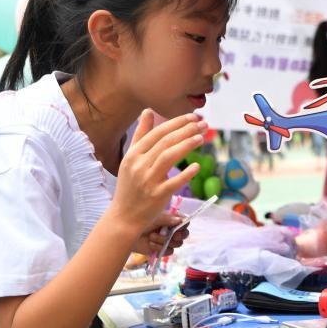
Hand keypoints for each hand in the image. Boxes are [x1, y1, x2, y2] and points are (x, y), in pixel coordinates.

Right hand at [108, 110, 205, 236]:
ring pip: (169, 157)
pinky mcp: (158, 195)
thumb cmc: (130, 185)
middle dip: (186, 130)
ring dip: (187, 145)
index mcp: (133, 155)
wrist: (124, 216)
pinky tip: (197, 166)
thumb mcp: (131, 158)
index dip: (177, 123)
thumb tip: (148, 111)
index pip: (157, 133)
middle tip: (203, 123)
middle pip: (165, 142)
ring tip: (201, 137)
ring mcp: (148, 180)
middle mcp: (139, 165)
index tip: (192, 117)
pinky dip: (186, 173)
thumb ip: (141, 135)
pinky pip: (174, 182)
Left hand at [133, 211, 189, 257]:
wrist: (125, 234)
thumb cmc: (139, 221)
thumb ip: (168, 219)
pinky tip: (151, 244)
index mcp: (170, 219)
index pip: (185, 222)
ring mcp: (167, 240)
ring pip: (177, 244)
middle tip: (172, 235)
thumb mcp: (154, 217)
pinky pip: (169, 251)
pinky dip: (160, 248)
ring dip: (164, 240)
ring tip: (152, 236)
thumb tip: (180, 221)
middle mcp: (170, 230)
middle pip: (184, 235)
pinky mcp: (161, 250)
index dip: (184, 225)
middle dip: (178, 235)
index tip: (179, 226)